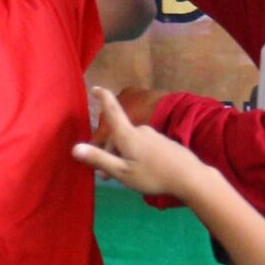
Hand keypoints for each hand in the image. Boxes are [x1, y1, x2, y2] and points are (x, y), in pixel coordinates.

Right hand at [73, 85, 203, 198]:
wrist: (190, 176)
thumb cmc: (152, 175)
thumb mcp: (121, 172)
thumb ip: (99, 159)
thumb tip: (74, 148)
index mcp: (128, 134)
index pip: (112, 110)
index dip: (102, 97)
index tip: (95, 87)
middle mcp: (140, 129)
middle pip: (118, 136)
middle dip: (108, 152)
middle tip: (105, 176)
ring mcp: (153, 135)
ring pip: (130, 143)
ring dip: (122, 156)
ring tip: (124, 177)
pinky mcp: (163, 143)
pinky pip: (142, 146)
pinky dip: (135, 156)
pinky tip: (141, 172)